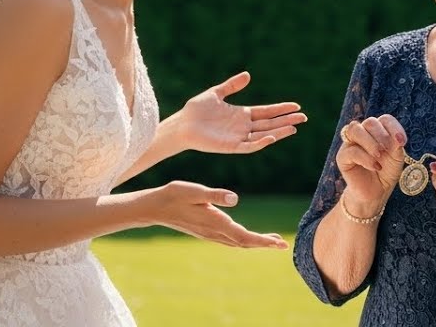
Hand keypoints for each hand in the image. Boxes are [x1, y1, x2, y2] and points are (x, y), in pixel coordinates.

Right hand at [147, 181, 287, 248]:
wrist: (153, 207)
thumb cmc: (174, 195)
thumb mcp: (195, 190)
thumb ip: (215, 195)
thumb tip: (235, 199)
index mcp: (215, 222)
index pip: (244, 236)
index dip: (263, 241)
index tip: (279, 244)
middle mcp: (214, 232)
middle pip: (244, 243)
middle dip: (264, 243)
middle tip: (282, 244)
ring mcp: (209, 233)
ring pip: (237, 242)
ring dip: (255, 242)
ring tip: (270, 240)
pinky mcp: (205, 231)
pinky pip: (229, 239)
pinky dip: (243, 239)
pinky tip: (246, 236)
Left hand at [174, 72, 305, 153]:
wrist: (182, 124)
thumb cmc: (196, 110)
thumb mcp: (216, 93)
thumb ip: (232, 85)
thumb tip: (248, 75)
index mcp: (242, 114)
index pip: (266, 112)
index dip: (281, 109)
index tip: (296, 106)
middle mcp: (243, 127)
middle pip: (270, 124)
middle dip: (286, 120)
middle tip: (304, 117)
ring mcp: (238, 137)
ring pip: (264, 135)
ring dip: (279, 132)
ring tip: (294, 127)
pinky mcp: (231, 147)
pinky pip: (249, 146)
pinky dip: (261, 143)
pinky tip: (272, 137)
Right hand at [335, 115, 407, 214]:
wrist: (376, 192)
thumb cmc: (386, 171)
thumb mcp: (397, 158)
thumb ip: (396, 145)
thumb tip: (396, 138)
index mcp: (378, 130)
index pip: (385, 120)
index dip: (394, 128)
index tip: (402, 142)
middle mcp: (363, 133)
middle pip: (370, 122)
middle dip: (381, 134)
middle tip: (388, 149)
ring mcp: (351, 143)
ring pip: (355, 129)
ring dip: (370, 142)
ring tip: (379, 155)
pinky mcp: (342, 157)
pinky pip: (351, 151)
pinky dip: (365, 158)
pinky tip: (375, 167)